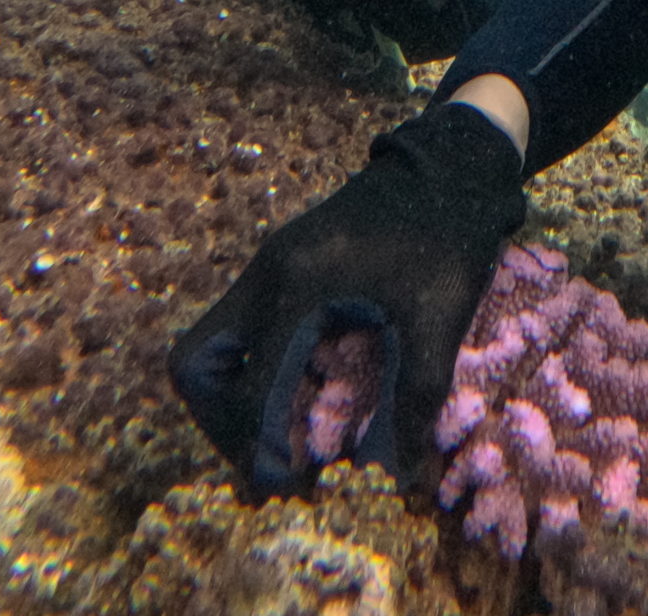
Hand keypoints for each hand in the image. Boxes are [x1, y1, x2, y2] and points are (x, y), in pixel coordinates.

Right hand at [169, 100, 524, 492]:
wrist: (452, 160)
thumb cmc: (448, 235)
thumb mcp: (439, 317)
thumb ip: (416, 397)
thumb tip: (404, 481)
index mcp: (296, 284)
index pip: (248, 391)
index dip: (262, 450)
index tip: (291, 487)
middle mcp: (265, 273)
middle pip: (196, 366)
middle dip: (223, 425)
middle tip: (273, 462)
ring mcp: (267, 264)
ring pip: (210, 346)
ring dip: (233, 399)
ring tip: (284, 437)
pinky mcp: (281, 263)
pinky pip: (238, 328)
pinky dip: (254, 370)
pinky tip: (303, 394)